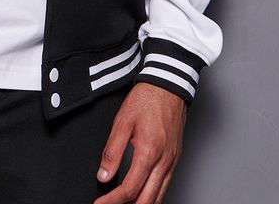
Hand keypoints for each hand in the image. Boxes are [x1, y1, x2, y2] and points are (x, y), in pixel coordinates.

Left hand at [94, 83, 186, 203]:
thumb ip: (112, 150)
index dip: (113, 200)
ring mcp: (172, 162)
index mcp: (149, 152)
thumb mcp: (122, 121)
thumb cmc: (146, 99)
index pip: (130, 189)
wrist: (168, 85)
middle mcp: (164, 162)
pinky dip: (153, 197)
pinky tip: (142, 197)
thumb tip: (103, 175)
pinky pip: (165, 186)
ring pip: (159, 197)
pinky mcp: (175, 159)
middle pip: (146, 200)